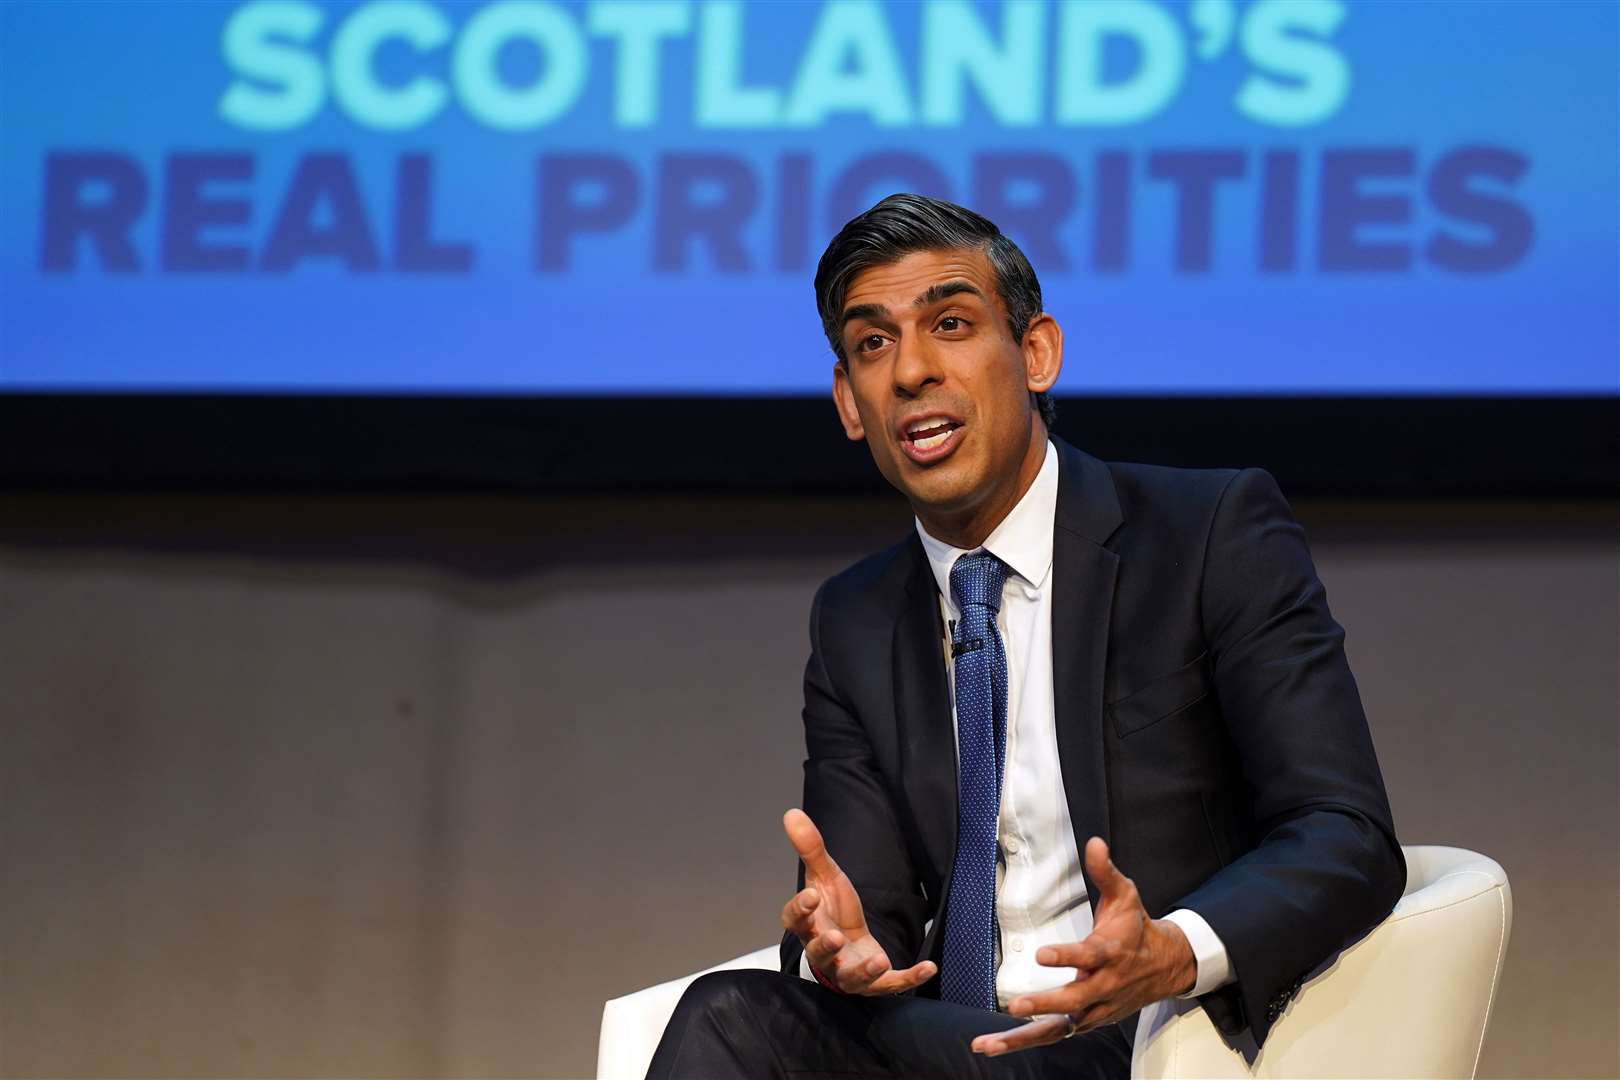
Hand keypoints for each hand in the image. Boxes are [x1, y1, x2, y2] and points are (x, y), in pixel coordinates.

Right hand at [780, 808, 937, 994]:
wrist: (848, 944)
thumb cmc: (833, 910)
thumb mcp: (826, 876)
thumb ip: (811, 849)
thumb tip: (792, 813)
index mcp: (808, 924)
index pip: (796, 920)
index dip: (801, 909)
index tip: (811, 895)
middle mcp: (825, 952)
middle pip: (820, 952)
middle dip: (827, 946)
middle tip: (835, 936)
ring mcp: (848, 970)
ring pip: (851, 977)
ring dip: (864, 971)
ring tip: (878, 960)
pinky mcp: (874, 981)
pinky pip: (891, 985)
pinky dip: (909, 978)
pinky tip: (929, 967)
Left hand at [971, 837, 1196, 1056]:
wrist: (1164, 967)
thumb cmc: (1135, 928)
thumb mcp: (1125, 895)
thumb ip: (1105, 872)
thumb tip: (1094, 842)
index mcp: (1111, 953)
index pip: (1089, 957)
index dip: (1067, 956)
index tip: (1043, 955)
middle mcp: (1103, 986)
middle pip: (1074, 1000)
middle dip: (1045, 1004)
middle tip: (1016, 1005)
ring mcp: (1094, 1009)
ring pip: (1059, 1028)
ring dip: (1023, 1037)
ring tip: (987, 1043)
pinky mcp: (1085, 1021)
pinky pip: (1053, 1034)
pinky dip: (1024, 1041)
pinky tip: (995, 1045)